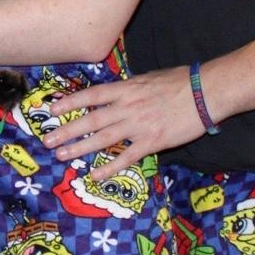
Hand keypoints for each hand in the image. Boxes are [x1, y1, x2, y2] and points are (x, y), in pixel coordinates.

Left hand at [44, 66, 208, 178]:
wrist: (206, 92)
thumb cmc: (181, 81)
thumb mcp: (150, 78)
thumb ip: (131, 88)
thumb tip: (116, 94)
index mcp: (128, 88)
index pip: (92, 95)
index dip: (70, 102)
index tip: (51, 108)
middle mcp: (128, 107)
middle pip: (91, 120)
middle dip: (67, 130)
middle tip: (48, 140)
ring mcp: (139, 125)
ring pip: (103, 139)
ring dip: (81, 148)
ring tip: (62, 155)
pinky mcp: (153, 142)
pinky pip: (127, 157)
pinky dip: (110, 167)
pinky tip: (96, 175)